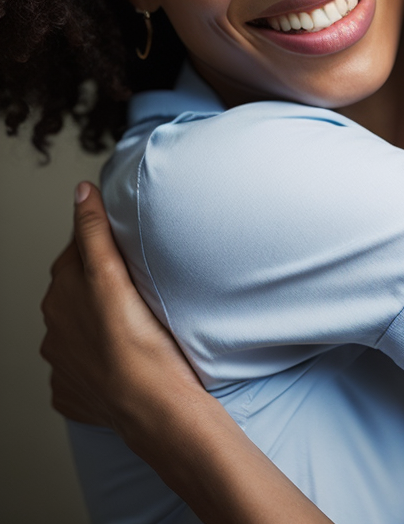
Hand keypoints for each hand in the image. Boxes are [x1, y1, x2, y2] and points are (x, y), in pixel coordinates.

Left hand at [40, 182, 201, 433]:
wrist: (154, 406)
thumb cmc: (140, 342)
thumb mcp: (113, 274)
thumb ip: (94, 230)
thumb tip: (81, 191)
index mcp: (60, 294)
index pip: (77, 251)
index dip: (104, 246)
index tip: (129, 251)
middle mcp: (54, 328)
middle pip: (77, 291)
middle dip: (100, 285)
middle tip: (137, 286)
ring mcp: (63, 364)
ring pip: (80, 329)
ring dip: (99, 322)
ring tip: (134, 323)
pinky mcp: (75, 393)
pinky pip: (84, 368)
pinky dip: (99, 360)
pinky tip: (124, 357)